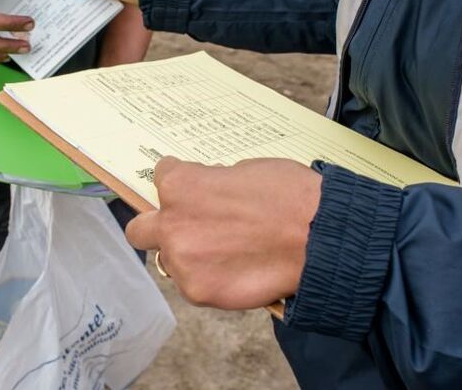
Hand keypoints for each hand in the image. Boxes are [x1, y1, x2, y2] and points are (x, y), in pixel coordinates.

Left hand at [126, 157, 321, 309]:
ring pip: (170, 260)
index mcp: (181, 185)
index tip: (195, 191)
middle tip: (187, 228)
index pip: (162, 177)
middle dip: (159, 226)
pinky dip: (210, 278)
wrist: (320, 238)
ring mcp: (183, 261)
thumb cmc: (291, 196)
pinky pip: (193, 284)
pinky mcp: (200, 291)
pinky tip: (236, 270)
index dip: (182, 183)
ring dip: (190, 255)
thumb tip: (210, 193)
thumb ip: (214, 183)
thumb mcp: (245, 170)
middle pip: (141, 229)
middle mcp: (172, 224)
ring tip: (226, 254)